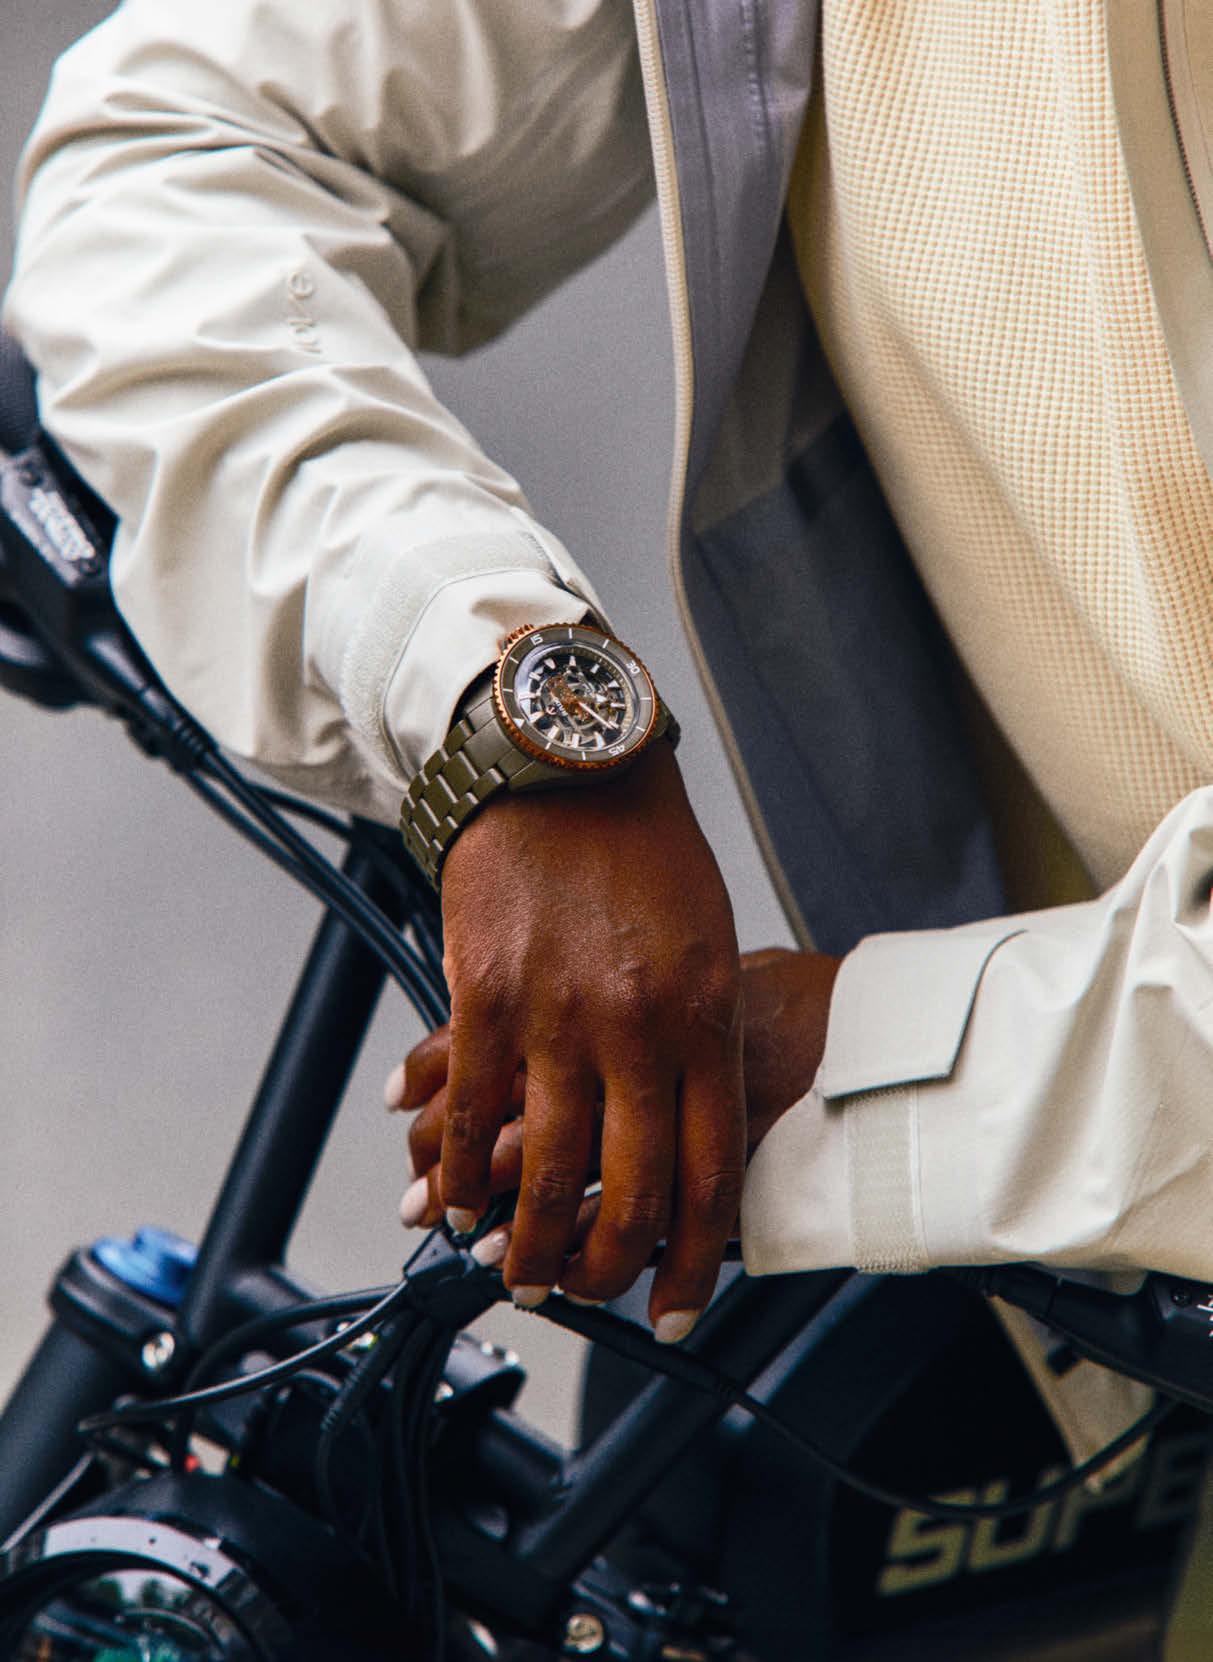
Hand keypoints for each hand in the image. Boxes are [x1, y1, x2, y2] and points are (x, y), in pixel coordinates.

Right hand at [406, 740, 745, 1340]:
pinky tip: (452, 1199)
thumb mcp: (710, 939)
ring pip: (542, 1167)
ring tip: (518, 1274)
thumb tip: (689, 1123)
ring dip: (526, 1239)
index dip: (691, 1258)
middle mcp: (638, 1028)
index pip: (709, 1170)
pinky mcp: (485, 996)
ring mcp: (558, 1016)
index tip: (671, 1307)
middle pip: (627, 1189)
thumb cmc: (644, 847)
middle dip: (605, 1268)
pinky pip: (469, 1108)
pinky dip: (457, 1167)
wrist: (562, 761)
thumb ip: (700, 1035)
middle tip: (588, 1298)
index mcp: (706, 1016)